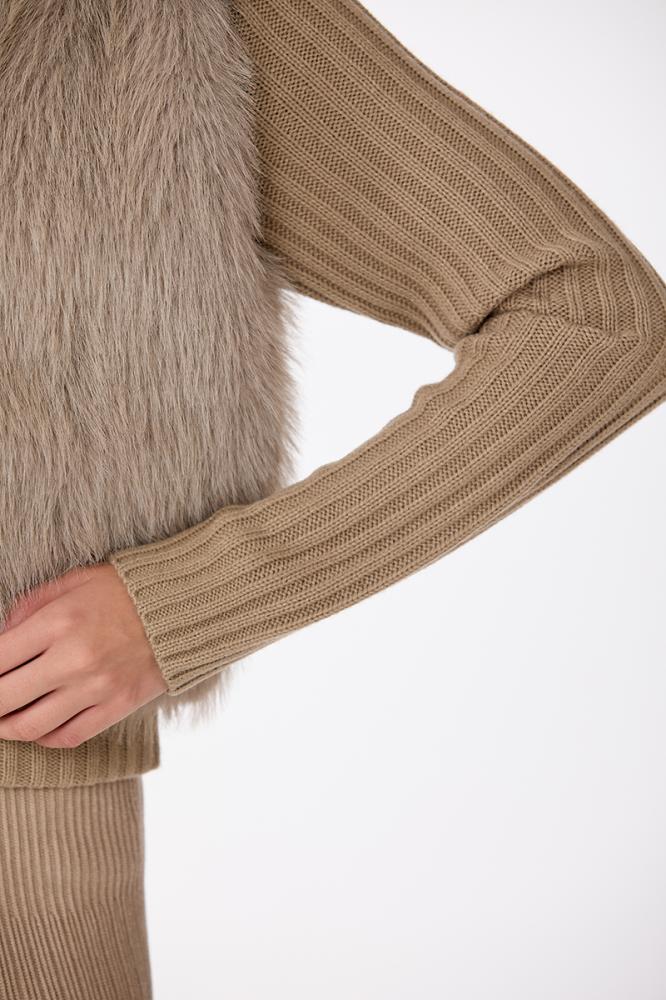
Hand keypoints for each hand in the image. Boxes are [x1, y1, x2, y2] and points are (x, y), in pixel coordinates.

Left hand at [0, 564, 167, 748]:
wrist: (184, 607)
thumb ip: (29, 606)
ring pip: (31, 726)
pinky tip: (39, 726)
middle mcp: (74, 658)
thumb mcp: (73, 581)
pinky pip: (68, 736)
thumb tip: (0, 637)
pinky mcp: (116, 706)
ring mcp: (96, 687)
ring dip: (7, 727)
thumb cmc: (125, 590)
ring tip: (3, 719)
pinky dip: (44, 737)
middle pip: (5, 699)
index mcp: (59, 621)